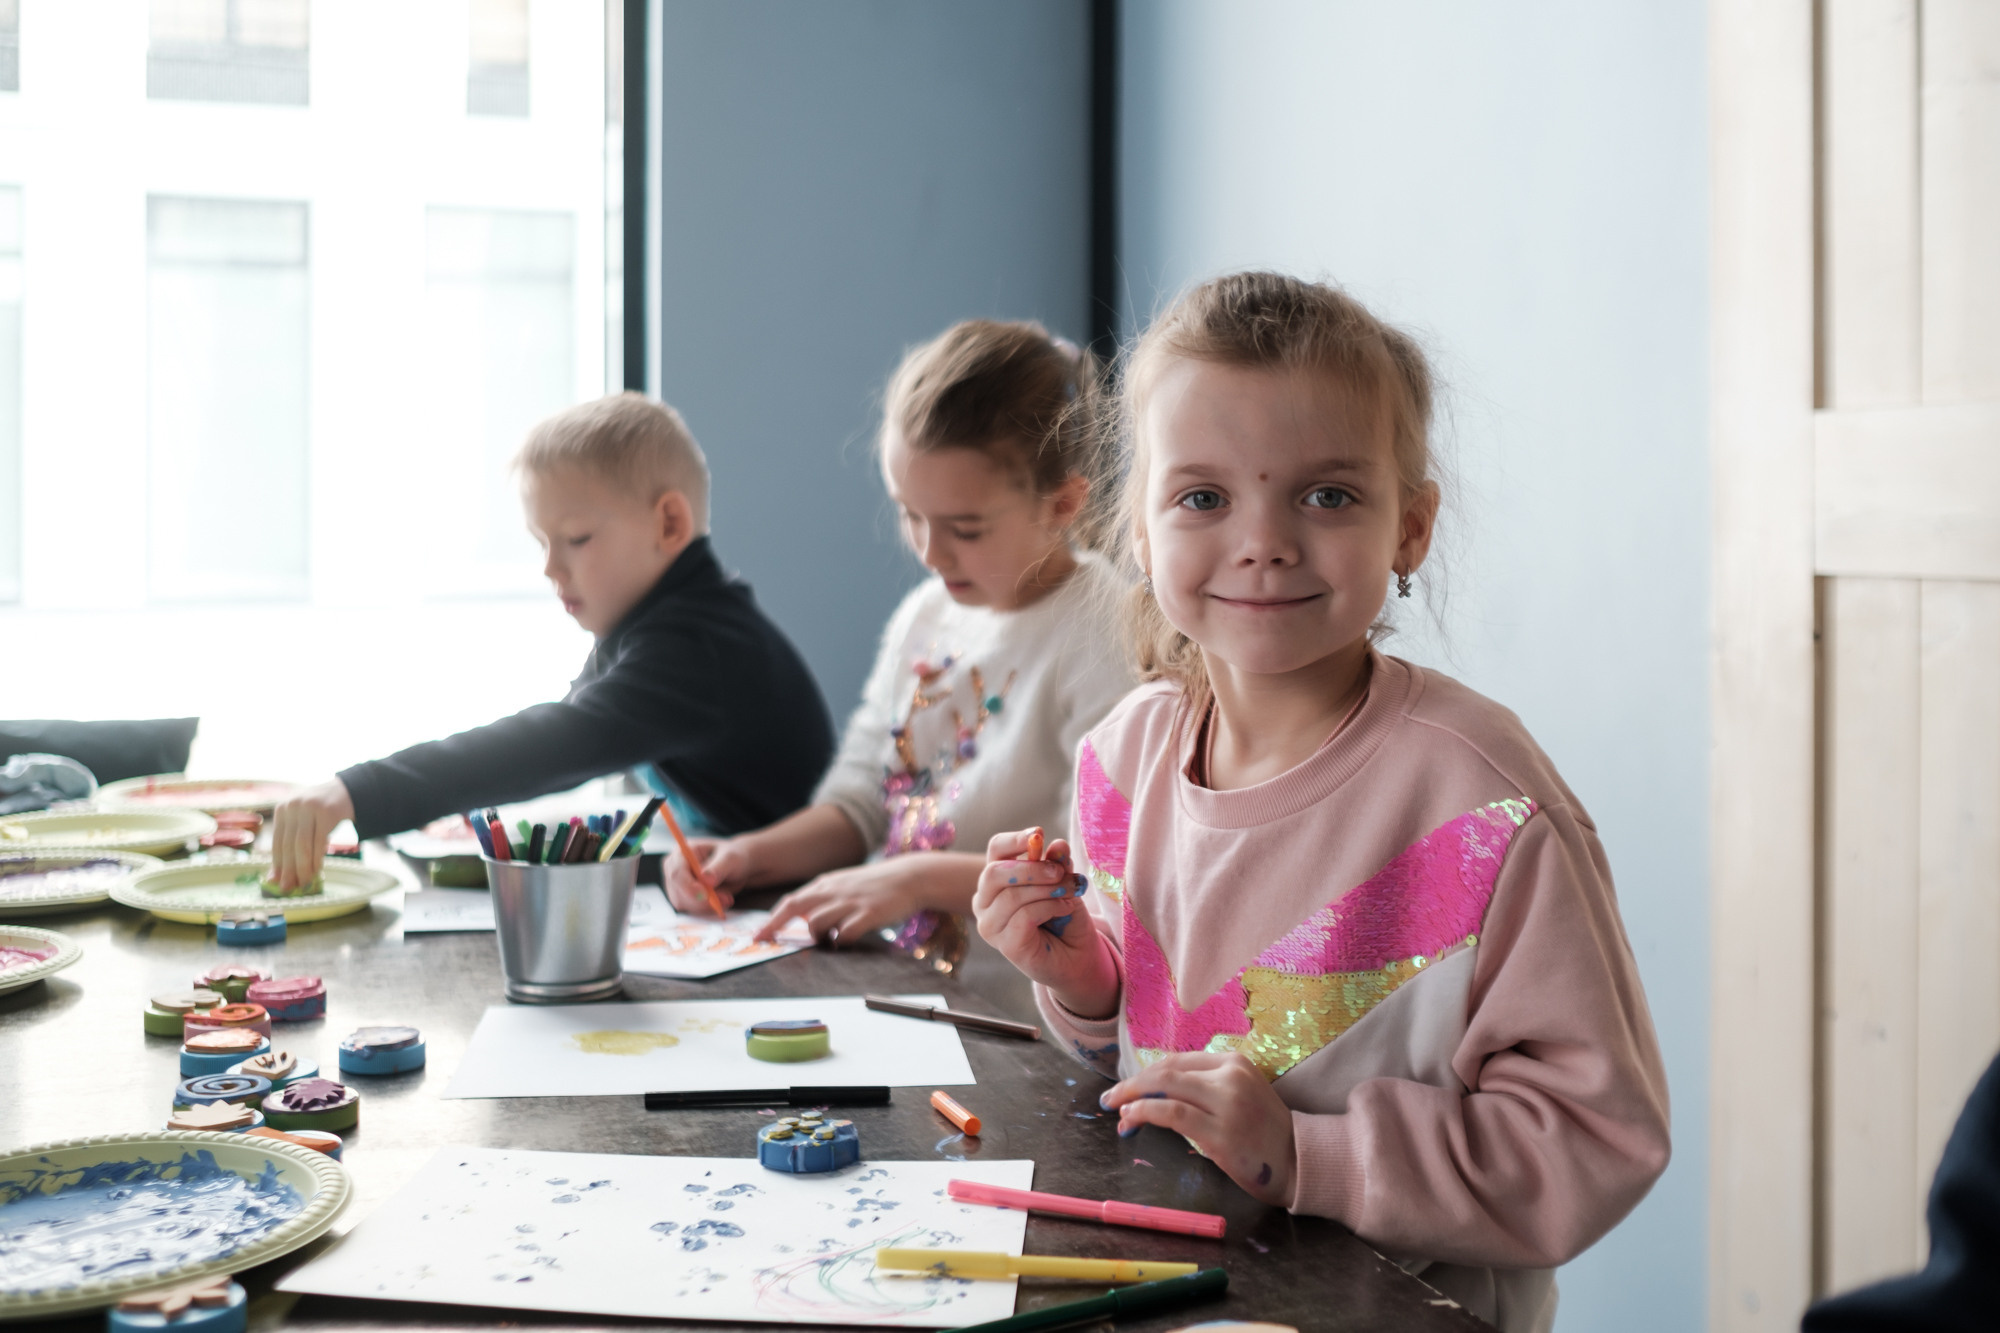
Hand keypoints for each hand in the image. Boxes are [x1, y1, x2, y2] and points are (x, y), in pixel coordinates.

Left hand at [270, 779, 353, 888]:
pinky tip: (317, 871)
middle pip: (288, 845)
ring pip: (302, 844)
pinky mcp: (327, 812)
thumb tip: (273, 878)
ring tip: (305, 882)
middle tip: (289, 888)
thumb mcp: (301, 823)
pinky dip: (317, 859)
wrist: (345, 792)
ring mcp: (310, 808)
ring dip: (303, 867)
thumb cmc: (320, 813)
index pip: (277, 842)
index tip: (277, 883)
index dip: (277, 864)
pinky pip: (319, 841)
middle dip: (289, 870)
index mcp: (282, 810)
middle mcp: (293, 806)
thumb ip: (288, 845)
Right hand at [662, 836, 743, 915]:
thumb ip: (718, 868)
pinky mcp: (683, 898)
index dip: (688, 885)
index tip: (705, 895)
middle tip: (726, 899)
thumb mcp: (730, 858)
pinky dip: (707, 909)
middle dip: (701, 900)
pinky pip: (691, 910)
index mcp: (683, 852)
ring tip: (727, 898)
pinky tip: (721, 902)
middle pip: (678, 891)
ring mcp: (677, 885)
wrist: (737, 867)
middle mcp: (675, 869)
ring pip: (684, 903)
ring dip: (707, 905)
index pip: (676, 872)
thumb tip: (706, 880)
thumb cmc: (731, 857)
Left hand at [754, 858, 931, 943]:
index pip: (790, 901)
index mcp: (826, 884)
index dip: (772, 918)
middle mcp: (834, 891)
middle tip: (764, 941)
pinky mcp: (868, 914)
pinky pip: (845, 933)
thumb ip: (825, 898)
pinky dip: (841, 940)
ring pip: (817, 923)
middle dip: (776, 925)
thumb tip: (805, 919)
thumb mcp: (845, 884)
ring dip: (817, 936)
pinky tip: (848, 939)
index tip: (758, 934)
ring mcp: (851, 902)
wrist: (910, 877)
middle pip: (795, 908)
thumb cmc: (876, 885)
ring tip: (830, 939)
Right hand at [972, 827, 1116, 1016]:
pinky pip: (1025, 916)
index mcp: (995, 880)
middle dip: (1031, 868)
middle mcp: (984, 902)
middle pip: (995, 872)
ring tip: (1071, 892)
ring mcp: (990, 926)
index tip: (1039, 833)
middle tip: (1060, 871)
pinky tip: (1066, 908)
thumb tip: (1057, 845)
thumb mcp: (1064, 883)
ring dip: (1048, 889)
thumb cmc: (1065, 917)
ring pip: (1012, 895)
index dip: (1015, 839)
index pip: (995, 850)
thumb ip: (1058, 865)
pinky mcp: (1005, 945)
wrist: (1077, 957)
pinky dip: (1050, 906)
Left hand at [1099, 1052, 1297, 1206]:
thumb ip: (1204, 1088)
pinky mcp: (1221, 1133)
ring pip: (1166, 1088)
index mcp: (1234, 1062)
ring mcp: (1227, 1104)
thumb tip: (1153, 1092)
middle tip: (1110, 1099)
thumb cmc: (1263, 1133)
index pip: (1178, 1061)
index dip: (1146, 1074)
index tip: (1128, 1090)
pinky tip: (1132, 1120)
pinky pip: (1173, 1115)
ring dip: (1133, 1099)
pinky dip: (1146, 1113)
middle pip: (1167, 1070)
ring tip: (1118, 1114)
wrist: (1299, 1162)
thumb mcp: (1238, 1096)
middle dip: (1132, 1084)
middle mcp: (1230, 1076)